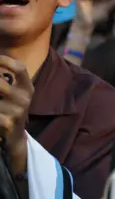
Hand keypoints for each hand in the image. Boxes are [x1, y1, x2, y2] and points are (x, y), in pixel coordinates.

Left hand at [0, 57, 33, 173]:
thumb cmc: (10, 110)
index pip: (20, 68)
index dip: (5, 60)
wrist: (14, 137)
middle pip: (0, 83)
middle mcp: (25, 98)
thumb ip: (5, 80)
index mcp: (28, 88)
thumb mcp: (14, 93)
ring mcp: (18, 111)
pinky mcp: (8, 123)